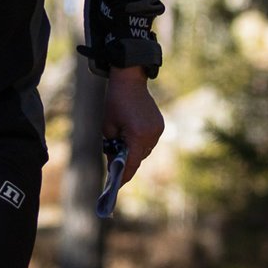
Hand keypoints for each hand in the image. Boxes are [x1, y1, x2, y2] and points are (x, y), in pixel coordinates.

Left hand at [103, 68, 164, 182]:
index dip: (123, 176)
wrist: (130, 81)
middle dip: (126, 162)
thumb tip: (114, 166)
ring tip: (122, 146)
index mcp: (137, 136)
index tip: (116, 186)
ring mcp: (157, 130)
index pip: (131, 164)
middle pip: (138, 158)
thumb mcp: (108, 128)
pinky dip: (140, 142)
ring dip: (134, 152)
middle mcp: (151, 135)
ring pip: (144, 151)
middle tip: (114, 168)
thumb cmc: (115, 103)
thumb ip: (112, 149)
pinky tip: (131, 136)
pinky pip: (149, 141)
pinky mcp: (160, 125)